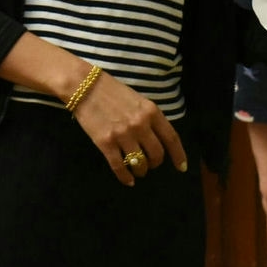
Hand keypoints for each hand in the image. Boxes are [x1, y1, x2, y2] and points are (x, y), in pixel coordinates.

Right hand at [72, 70, 187, 185]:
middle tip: (151, 164)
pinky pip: (120, 167)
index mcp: (151, 112)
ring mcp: (123, 135)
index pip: (171, 138)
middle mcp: (140, 125)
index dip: (178, 156)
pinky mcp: (106, 143)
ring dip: (141, 171)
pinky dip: (125, 177)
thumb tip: (158, 139)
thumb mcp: (139, 100)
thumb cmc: (113, 92)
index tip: (181, 167)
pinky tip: (128, 180)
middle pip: (157, 154)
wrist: (84, 86)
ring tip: (139, 171)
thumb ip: (150, 118)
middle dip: (156, 163)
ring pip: (140, 163)